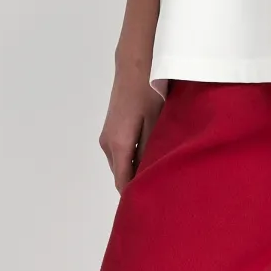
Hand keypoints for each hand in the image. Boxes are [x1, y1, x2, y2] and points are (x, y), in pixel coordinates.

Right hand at [99, 63, 164, 193]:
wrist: (135, 64)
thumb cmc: (149, 90)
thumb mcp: (157, 121)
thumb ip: (152, 150)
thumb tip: (150, 175)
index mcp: (118, 145)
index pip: (123, 183)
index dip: (135, 197)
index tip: (151, 206)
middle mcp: (108, 144)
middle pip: (121, 175)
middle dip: (138, 184)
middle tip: (163, 190)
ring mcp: (107, 136)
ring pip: (122, 164)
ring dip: (137, 170)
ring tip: (161, 172)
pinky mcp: (111, 129)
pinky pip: (122, 152)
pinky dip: (134, 157)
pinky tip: (153, 153)